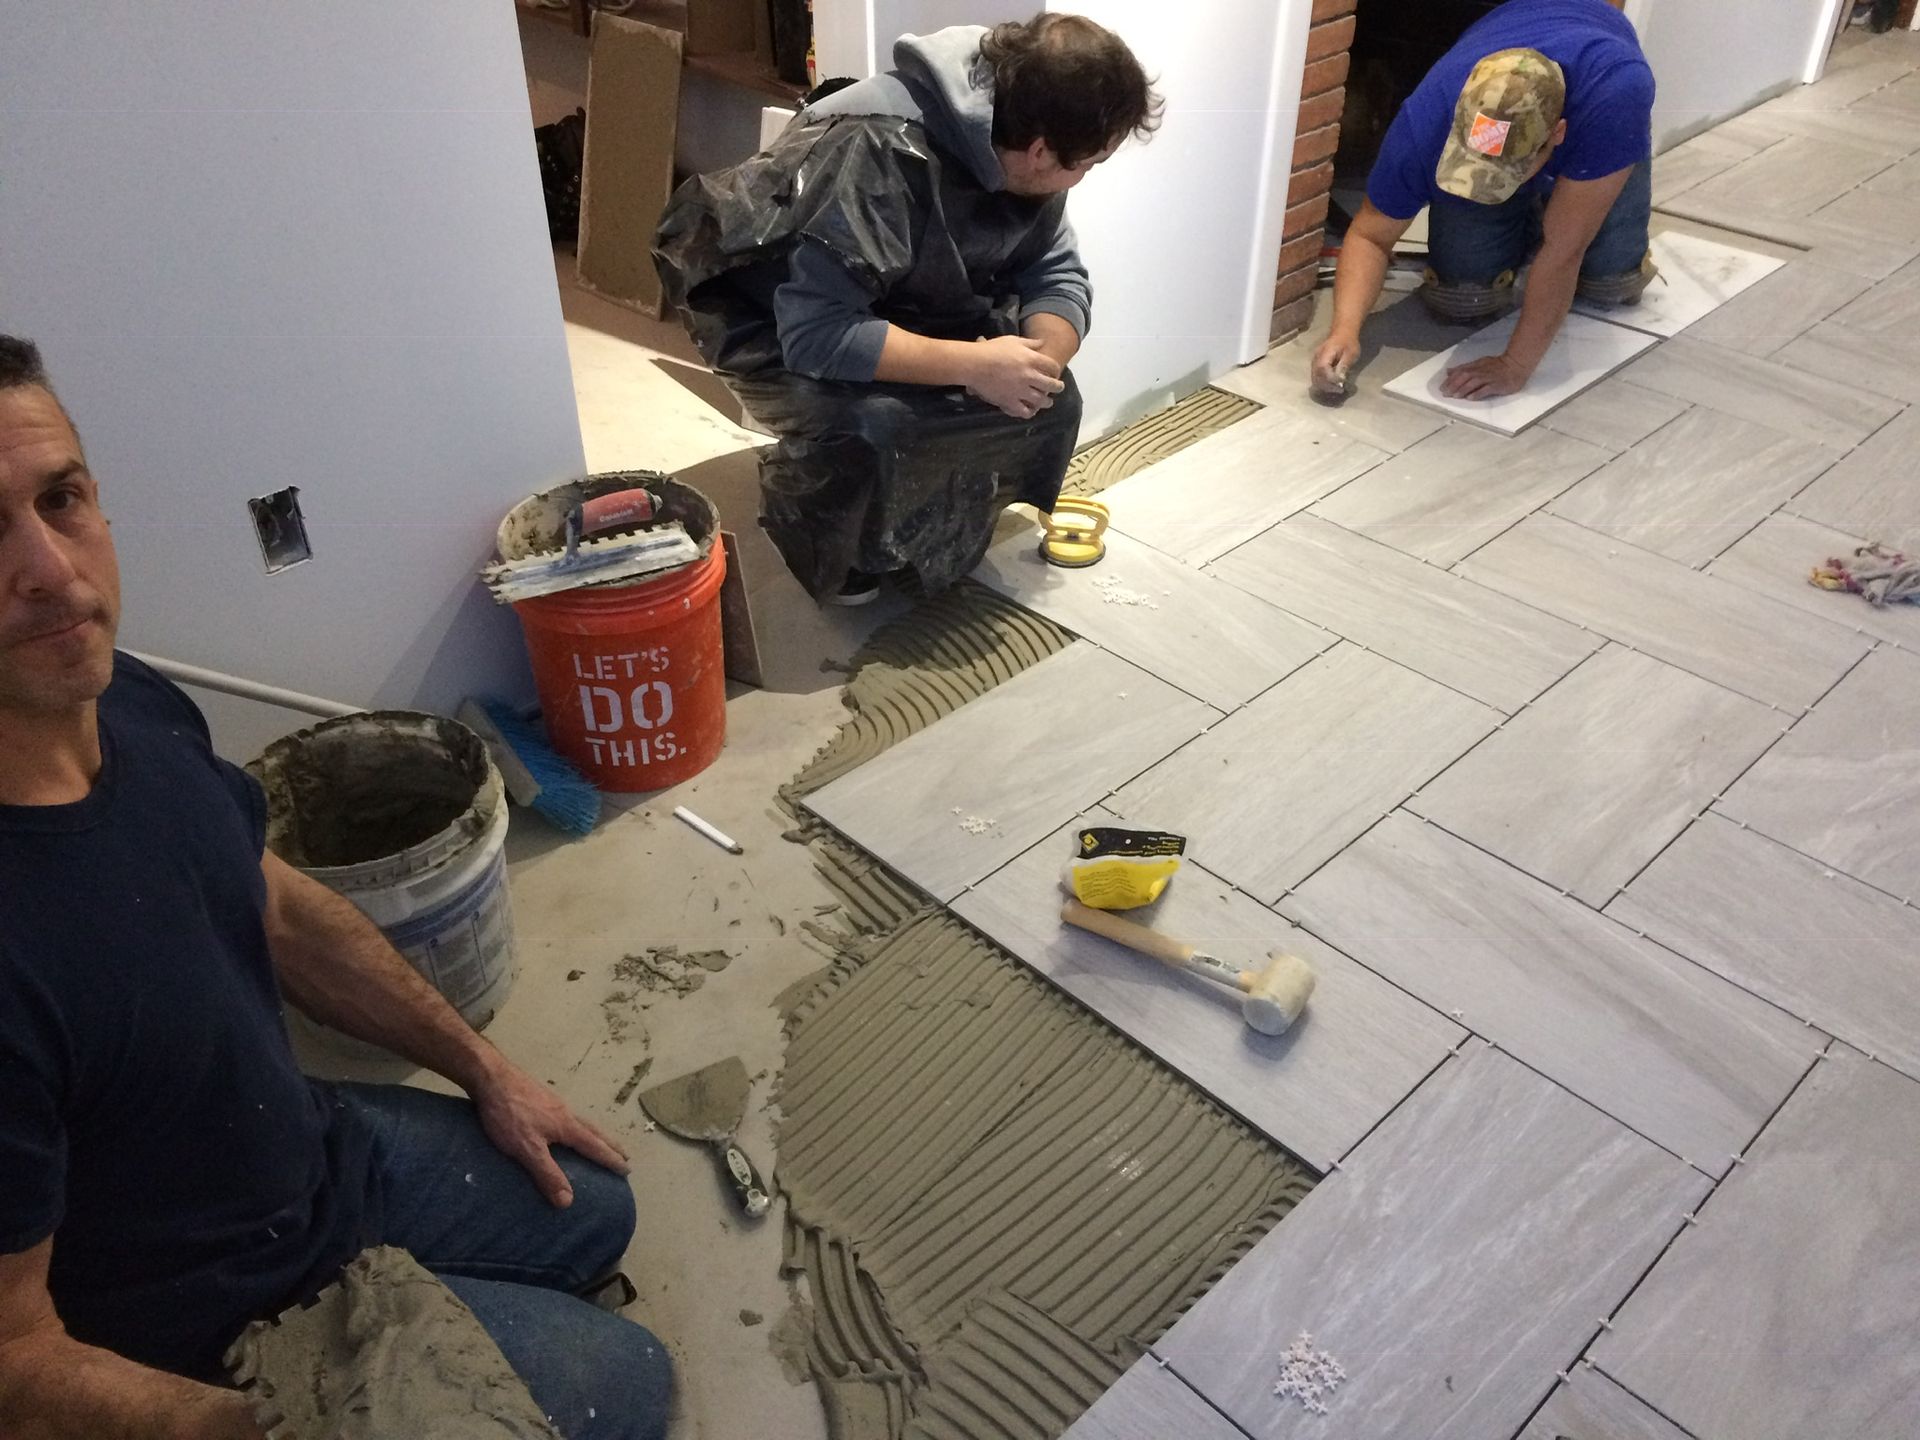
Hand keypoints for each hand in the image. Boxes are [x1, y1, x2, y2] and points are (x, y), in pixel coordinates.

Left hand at [472, 1061, 629, 1207]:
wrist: (491, 1077)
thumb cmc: (508, 1114)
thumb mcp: (527, 1149)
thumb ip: (547, 1173)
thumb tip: (569, 1202)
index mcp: (566, 1126)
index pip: (595, 1147)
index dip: (611, 1160)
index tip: (628, 1170)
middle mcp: (566, 1113)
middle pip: (595, 1131)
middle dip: (611, 1145)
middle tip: (626, 1155)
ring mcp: (554, 1103)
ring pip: (583, 1122)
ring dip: (598, 1135)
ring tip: (603, 1142)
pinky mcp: (542, 1098)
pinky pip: (570, 1116)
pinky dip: (580, 1127)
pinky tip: (568, 1127)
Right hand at [965, 335, 1063, 418]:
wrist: (975, 364)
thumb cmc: (992, 349)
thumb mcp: (1013, 341)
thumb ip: (1030, 343)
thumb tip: (1042, 342)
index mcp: (1031, 359)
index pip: (1052, 366)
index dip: (1056, 370)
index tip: (1055, 373)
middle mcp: (1030, 376)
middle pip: (1051, 385)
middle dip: (1057, 387)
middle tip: (1058, 388)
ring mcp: (1020, 390)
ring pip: (1041, 400)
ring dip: (1047, 402)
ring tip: (1048, 402)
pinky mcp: (1010, 401)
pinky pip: (1024, 411)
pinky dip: (1030, 412)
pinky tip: (1031, 411)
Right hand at [1309, 332, 1359, 395]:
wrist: (1342, 333)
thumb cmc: (1348, 342)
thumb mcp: (1351, 353)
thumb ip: (1344, 366)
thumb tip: (1340, 379)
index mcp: (1325, 353)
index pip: (1323, 369)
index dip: (1330, 379)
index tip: (1340, 385)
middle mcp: (1316, 358)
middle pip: (1316, 376)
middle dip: (1327, 386)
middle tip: (1339, 390)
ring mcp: (1314, 362)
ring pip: (1314, 378)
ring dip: (1324, 387)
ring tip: (1336, 389)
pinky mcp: (1315, 365)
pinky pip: (1316, 377)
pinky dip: (1323, 384)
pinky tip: (1331, 386)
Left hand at [1440, 352, 1530, 399]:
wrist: (1517, 364)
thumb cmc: (1499, 365)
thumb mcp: (1480, 363)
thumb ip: (1464, 368)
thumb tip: (1449, 371)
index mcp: (1477, 365)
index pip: (1460, 371)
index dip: (1450, 379)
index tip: (1442, 387)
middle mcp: (1481, 371)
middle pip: (1465, 377)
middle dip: (1454, 385)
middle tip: (1445, 393)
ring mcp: (1490, 378)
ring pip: (1473, 382)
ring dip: (1463, 389)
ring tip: (1455, 396)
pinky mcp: (1497, 384)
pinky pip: (1486, 389)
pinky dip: (1477, 393)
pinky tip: (1470, 398)